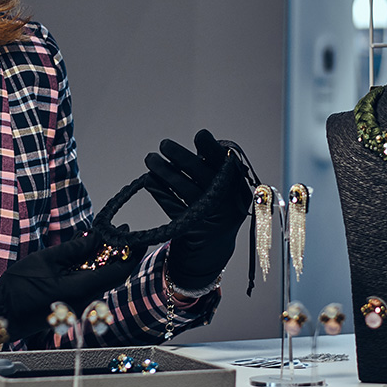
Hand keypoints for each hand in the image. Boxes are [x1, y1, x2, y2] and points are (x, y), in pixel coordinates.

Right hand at [0, 234, 144, 340]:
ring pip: (101, 280)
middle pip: (113, 276)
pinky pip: (90, 286)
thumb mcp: (46, 260)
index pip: (118, 272)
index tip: (139, 238)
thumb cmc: (18, 288)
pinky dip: (93, 269)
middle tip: (123, 234)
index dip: (132, 254)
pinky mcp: (72, 306)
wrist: (0, 312)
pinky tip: (89, 255)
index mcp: (80, 290)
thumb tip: (98, 238)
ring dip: (106, 260)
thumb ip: (74, 249)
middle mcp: (85, 301)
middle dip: (121, 254)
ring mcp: (79, 306)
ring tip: (106, 239)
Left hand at [144, 129, 252, 293]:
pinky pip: (172, 206)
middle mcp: (228, 202)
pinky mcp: (193, 229)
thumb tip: (199, 143)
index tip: (199, 135)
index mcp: (237, 188)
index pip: (225, 163)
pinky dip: (160, 191)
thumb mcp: (223, 191)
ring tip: (151, 159)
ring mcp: (210, 217)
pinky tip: (150, 180)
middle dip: (180, 156)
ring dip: (164, 171)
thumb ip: (213, 170)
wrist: (213, 251)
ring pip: (184, 188)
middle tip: (164, 144)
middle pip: (201, 174)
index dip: (212, 148)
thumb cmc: (215, 212)